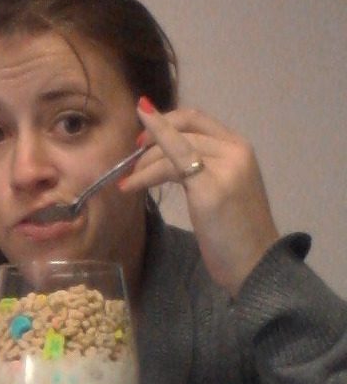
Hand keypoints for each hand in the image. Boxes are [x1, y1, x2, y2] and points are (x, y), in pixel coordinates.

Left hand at [119, 97, 279, 296]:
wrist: (256, 264)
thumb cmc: (236, 234)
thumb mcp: (222, 190)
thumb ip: (203, 169)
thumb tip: (167, 160)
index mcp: (240, 148)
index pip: (196, 119)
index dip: (165, 121)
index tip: (143, 138)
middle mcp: (235, 151)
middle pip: (182, 127)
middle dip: (151, 139)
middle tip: (131, 161)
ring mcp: (225, 168)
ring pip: (172, 147)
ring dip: (143, 163)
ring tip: (126, 182)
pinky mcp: (210, 189)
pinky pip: (171, 166)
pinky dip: (145, 172)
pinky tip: (129, 185)